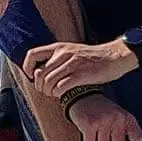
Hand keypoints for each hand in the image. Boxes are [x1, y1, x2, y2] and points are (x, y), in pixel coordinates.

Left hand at [23, 37, 141, 97]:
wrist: (114, 56)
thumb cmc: (93, 58)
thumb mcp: (72, 51)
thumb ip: (57, 59)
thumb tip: (41, 73)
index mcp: (59, 47)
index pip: (32, 55)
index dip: (27, 68)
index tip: (32, 78)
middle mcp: (63, 53)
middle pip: (39, 74)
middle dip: (40, 86)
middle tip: (46, 91)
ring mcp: (72, 63)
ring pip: (48, 81)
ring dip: (48, 92)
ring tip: (54, 94)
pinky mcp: (81, 74)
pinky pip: (61, 86)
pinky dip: (58, 93)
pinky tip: (62, 94)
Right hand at [68, 93, 141, 140]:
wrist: (85, 97)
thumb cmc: (103, 112)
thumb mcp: (119, 121)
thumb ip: (124, 138)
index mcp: (128, 118)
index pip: (138, 140)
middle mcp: (118, 119)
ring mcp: (104, 121)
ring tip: (97, 138)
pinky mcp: (89, 124)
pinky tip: (89, 136)